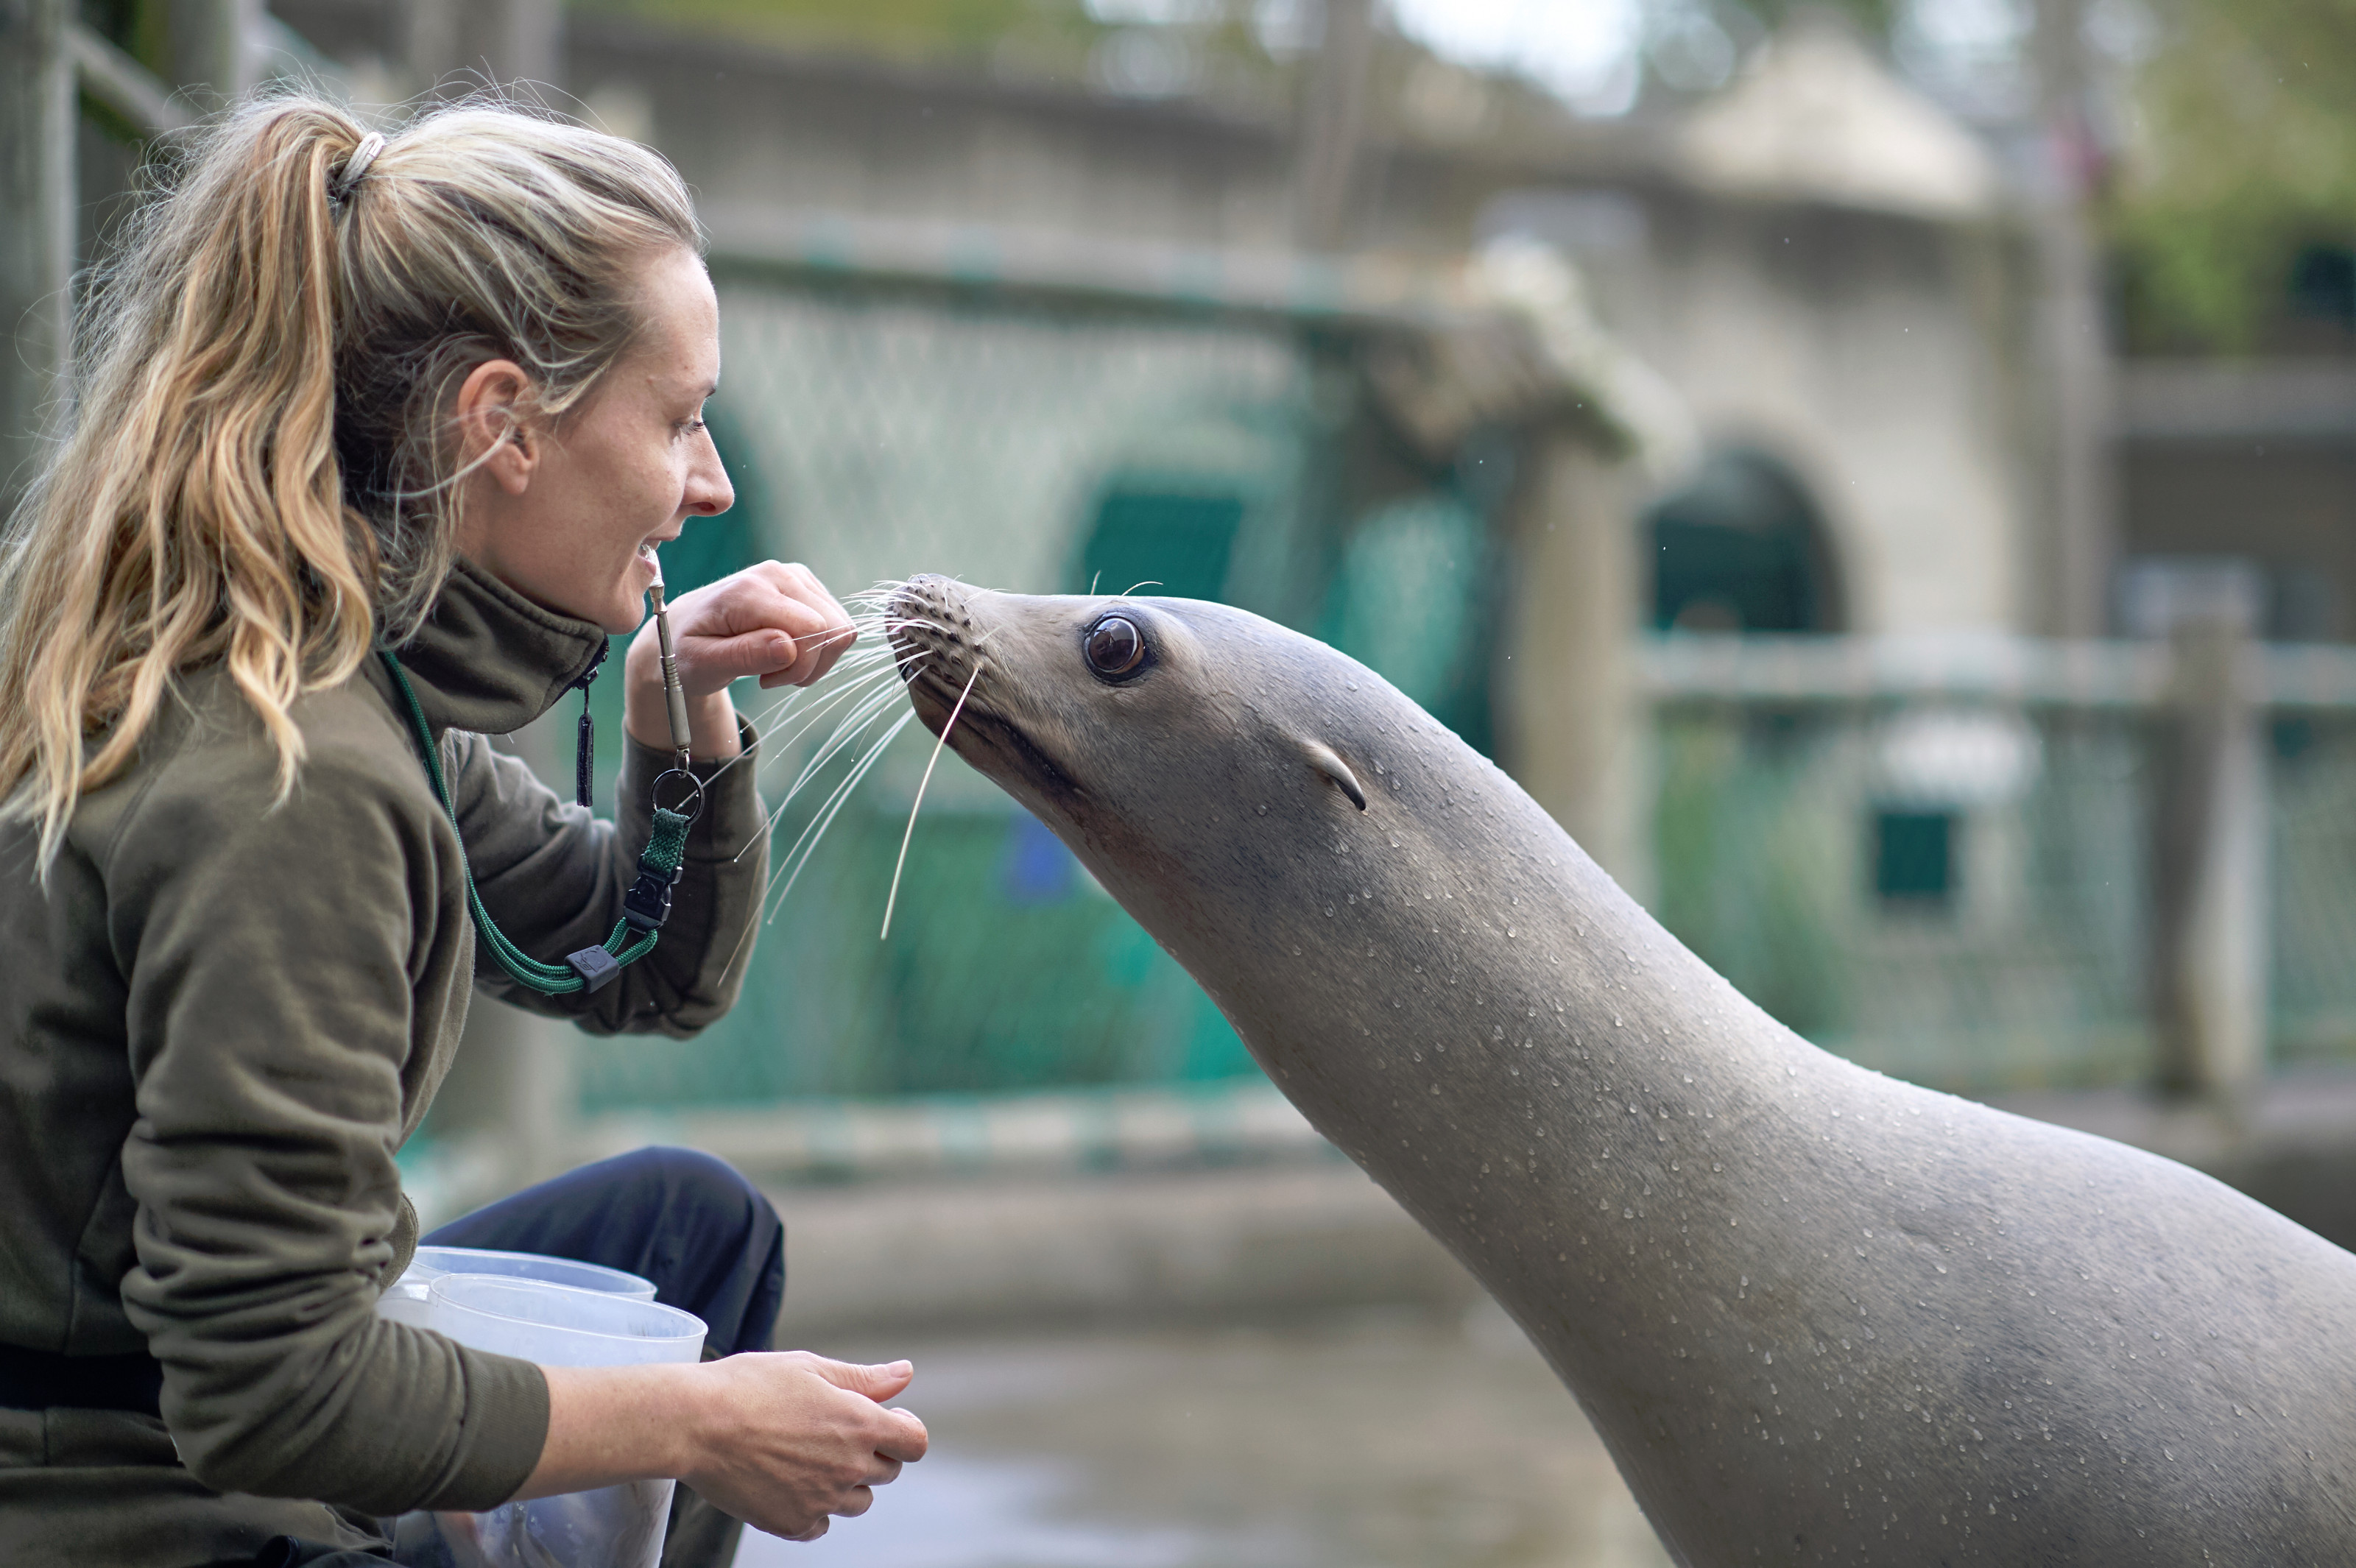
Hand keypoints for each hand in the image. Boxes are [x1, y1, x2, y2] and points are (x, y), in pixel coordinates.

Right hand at [524, 1353, 927, 1541]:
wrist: (694, 1424)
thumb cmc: (750, 1386)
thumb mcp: (810, 1367)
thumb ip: (864, 1378)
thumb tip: (905, 1374)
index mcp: (860, 1423)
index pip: (915, 1443)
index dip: (905, 1431)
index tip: (886, 1421)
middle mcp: (848, 1466)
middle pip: (888, 1472)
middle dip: (871, 1453)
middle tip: (832, 1433)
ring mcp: (821, 1500)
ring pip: (858, 1502)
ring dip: (845, 1483)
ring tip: (806, 1456)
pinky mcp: (792, 1524)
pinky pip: (821, 1524)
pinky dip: (813, 1509)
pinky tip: (788, 1483)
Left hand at [624, 562, 855, 759]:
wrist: (683, 629)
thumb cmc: (687, 650)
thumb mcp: (702, 663)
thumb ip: (743, 656)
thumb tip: (788, 647)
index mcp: (749, 591)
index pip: (812, 630)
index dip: (800, 667)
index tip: (766, 681)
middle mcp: (778, 574)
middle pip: (834, 628)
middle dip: (810, 666)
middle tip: (772, 677)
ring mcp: (795, 575)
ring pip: (841, 628)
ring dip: (815, 659)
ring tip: (777, 665)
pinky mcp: (805, 584)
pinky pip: (836, 624)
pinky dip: (817, 649)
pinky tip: (786, 652)